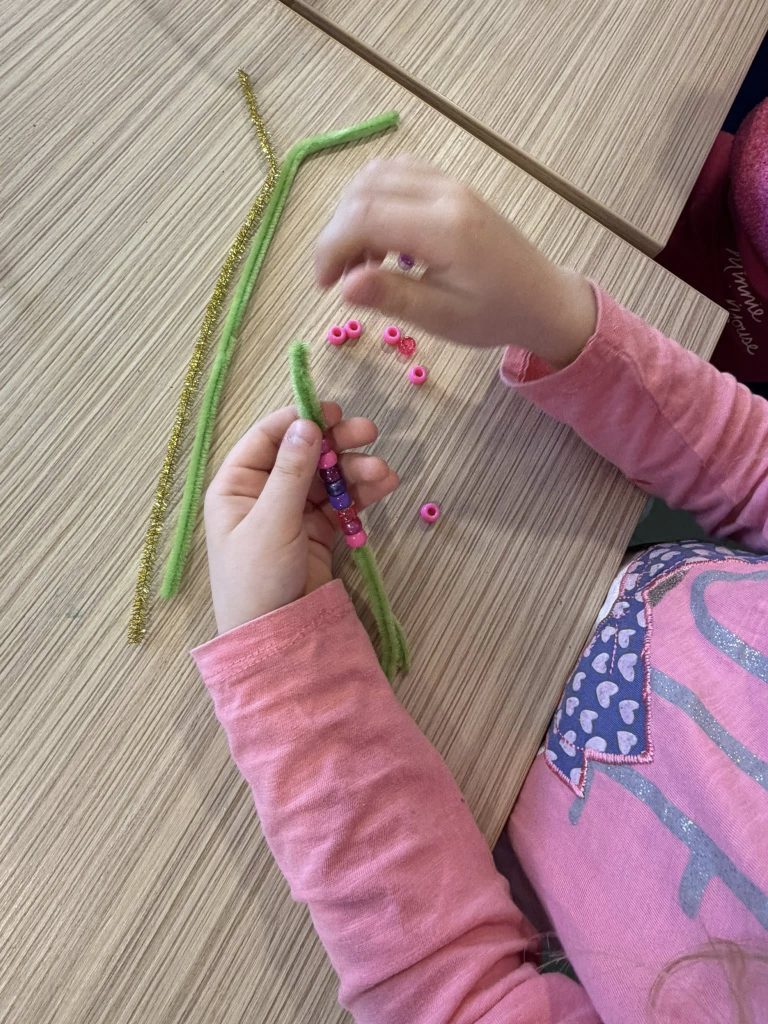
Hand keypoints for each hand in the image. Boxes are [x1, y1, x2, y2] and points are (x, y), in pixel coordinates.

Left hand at [204, 404, 398, 633]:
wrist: (274, 639)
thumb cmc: (256, 579)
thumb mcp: (272, 522)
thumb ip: (291, 473)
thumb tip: (306, 424)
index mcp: (237, 485)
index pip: (268, 438)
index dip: (300, 420)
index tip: (333, 410)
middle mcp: (263, 493)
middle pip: (304, 453)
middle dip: (337, 443)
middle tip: (369, 432)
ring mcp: (291, 512)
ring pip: (327, 477)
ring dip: (356, 470)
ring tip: (384, 473)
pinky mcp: (315, 532)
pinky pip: (340, 503)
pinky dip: (361, 494)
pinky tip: (384, 486)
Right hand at [315, 156, 595, 368]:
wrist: (543, 299)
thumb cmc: (495, 315)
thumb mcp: (442, 318)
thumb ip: (392, 296)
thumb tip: (344, 285)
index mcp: (444, 229)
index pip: (363, 217)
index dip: (330, 248)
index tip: (325, 286)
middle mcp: (444, 194)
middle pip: (363, 190)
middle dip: (337, 232)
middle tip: (340, 278)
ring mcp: (449, 183)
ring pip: (377, 174)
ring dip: (353, 212)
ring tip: (360, 259)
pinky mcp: (450, 185)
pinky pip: (398, 173)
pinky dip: (374, 198)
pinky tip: (379, 236)